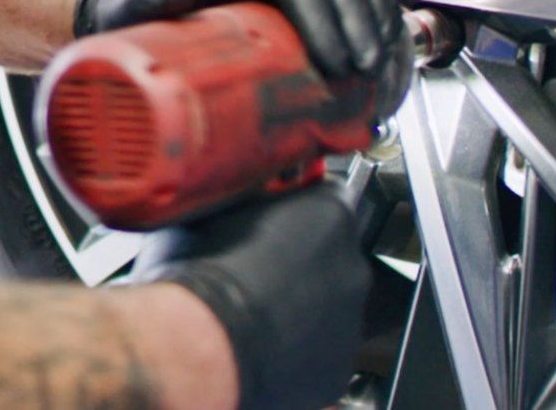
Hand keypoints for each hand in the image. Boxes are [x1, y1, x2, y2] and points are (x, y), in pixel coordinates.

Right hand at [131, 183, 369, 409]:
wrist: (203, 341)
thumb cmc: (206, 268)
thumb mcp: (223, 204)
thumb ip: (251, 194)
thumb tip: (245, 189)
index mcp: (332, 211)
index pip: (328, 194)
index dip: (298, 203)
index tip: (277, 213)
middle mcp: (352, 262)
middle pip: (332, 250)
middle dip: (303, 253)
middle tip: (261, 263)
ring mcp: (349, 318)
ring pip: (329, 299)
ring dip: (303, 298)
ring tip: (258, 305)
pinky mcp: (337, 366)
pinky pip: (321, 344)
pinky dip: (300, 340)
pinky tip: (265, 337)